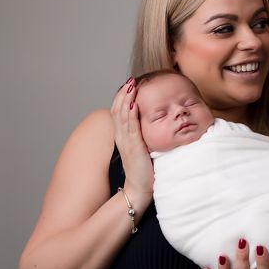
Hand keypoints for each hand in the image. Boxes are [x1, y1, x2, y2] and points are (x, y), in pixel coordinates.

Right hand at [110, 77, 153, 209]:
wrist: (139, 189)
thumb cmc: (144, 169)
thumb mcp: (142, 148)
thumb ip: (142, 136)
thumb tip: (151, 125)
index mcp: (123, 136)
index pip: (119, 112)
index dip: (123, 97)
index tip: (130, 84)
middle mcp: (121, 137)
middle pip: (118, 110)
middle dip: (124, 94)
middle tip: (130, 80)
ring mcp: (126, 143)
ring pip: (122, 116)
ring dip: (126, 100)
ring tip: (131, 86)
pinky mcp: (134, 149)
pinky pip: (131, 129)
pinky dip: (131, 115)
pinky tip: (134, 105)